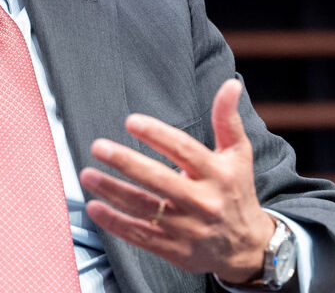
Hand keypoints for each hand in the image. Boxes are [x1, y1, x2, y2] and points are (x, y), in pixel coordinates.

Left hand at [78, 78, 276, 283]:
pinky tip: (94, 207)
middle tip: (98, 146)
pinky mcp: (174, 249)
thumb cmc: (235, 191)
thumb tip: (230, 83)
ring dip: (112, 191)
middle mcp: (203, 202)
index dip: (157, 135)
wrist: (247, 247)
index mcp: (218, 175)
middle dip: (127, 162)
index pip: (185, 150)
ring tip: (87, 175)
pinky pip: (139, 235)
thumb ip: (227, 120)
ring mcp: (187, 228)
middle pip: (159, 180)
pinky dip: (115, 223)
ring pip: (144, 208)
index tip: (131, 122)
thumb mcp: (238, 155)